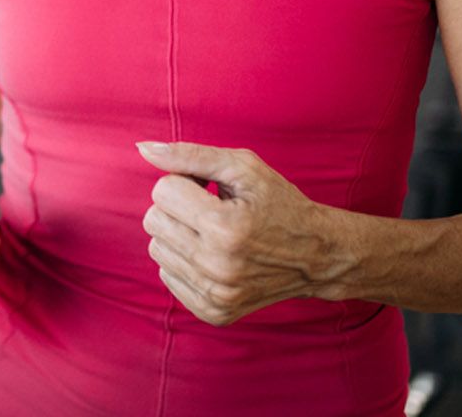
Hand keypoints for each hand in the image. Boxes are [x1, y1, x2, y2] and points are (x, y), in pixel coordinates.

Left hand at [137, 141, 343, 325]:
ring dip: (179, 234)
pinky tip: (213, 256)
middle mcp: (217, 266)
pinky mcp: (214, 312)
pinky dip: (184, 261)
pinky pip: (167, 276)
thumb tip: (143, 149)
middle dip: (177, 207)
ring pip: (156, 249)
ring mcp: (216, 294)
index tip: (208, 189)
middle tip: (210, 208)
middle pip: (153, 220)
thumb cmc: (280, 204)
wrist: (318, 256)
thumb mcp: (243, 168)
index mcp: (225, 227)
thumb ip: (190, 155)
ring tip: (214, 232)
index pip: (162, 192)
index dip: (183, 182)